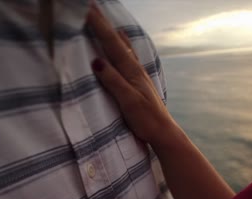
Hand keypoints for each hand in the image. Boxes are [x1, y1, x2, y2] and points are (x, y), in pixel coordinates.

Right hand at [87, 5, 181, 147]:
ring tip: (107, 21)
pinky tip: (123, 47)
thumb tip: (96, 60)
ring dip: (113, 33)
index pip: (112, 43)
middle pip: (117, 41)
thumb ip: (113, 81)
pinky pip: (127, 57)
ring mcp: (137, 75)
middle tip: (93, 7)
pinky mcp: (137, 82)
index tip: (88, 9)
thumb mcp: (128, 101)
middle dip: (104, 24)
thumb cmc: (146, 119)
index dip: (99, 25)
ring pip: (123, 47)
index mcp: (131, 71)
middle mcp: (135, 69)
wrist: (163, 132)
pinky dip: (121, 46)